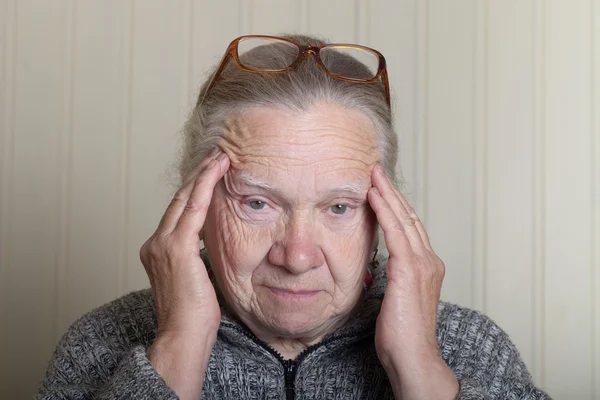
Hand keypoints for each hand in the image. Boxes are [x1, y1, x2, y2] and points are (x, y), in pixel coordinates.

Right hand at [139, 150, 228, 398]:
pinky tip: (218, 170)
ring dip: (204, 174)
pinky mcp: (176, 247)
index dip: (193, 190)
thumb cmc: (193, 316)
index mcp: (158, 250)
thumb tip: (212, 245)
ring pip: (186, 198)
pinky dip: (206, 185)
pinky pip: (194, 207)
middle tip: (217, 155)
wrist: (182, 337)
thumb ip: (197, 257)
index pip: (178, 212)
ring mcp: (163, 244)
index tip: (209, 173)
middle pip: (179, 199)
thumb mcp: (195, 279)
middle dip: (198, 175)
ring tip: (220, 157)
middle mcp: (155, 242)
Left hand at [368, 164, 458, 399]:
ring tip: (373, 174)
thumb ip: (394, 277)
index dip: (396, 206)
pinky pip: (396, 232)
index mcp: (427, 267)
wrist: (413, 357)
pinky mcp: (409, 270)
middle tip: (377, 170)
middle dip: (392, 192)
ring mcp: (422, 264)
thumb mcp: (397, 298)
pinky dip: (385, 211)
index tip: (381, 188)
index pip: (410, 228)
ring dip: (387, 194)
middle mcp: (429, 261)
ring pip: (404, 219)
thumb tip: (382, 265)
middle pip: (409, 217)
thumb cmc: (402, 334)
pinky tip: (373, 195)